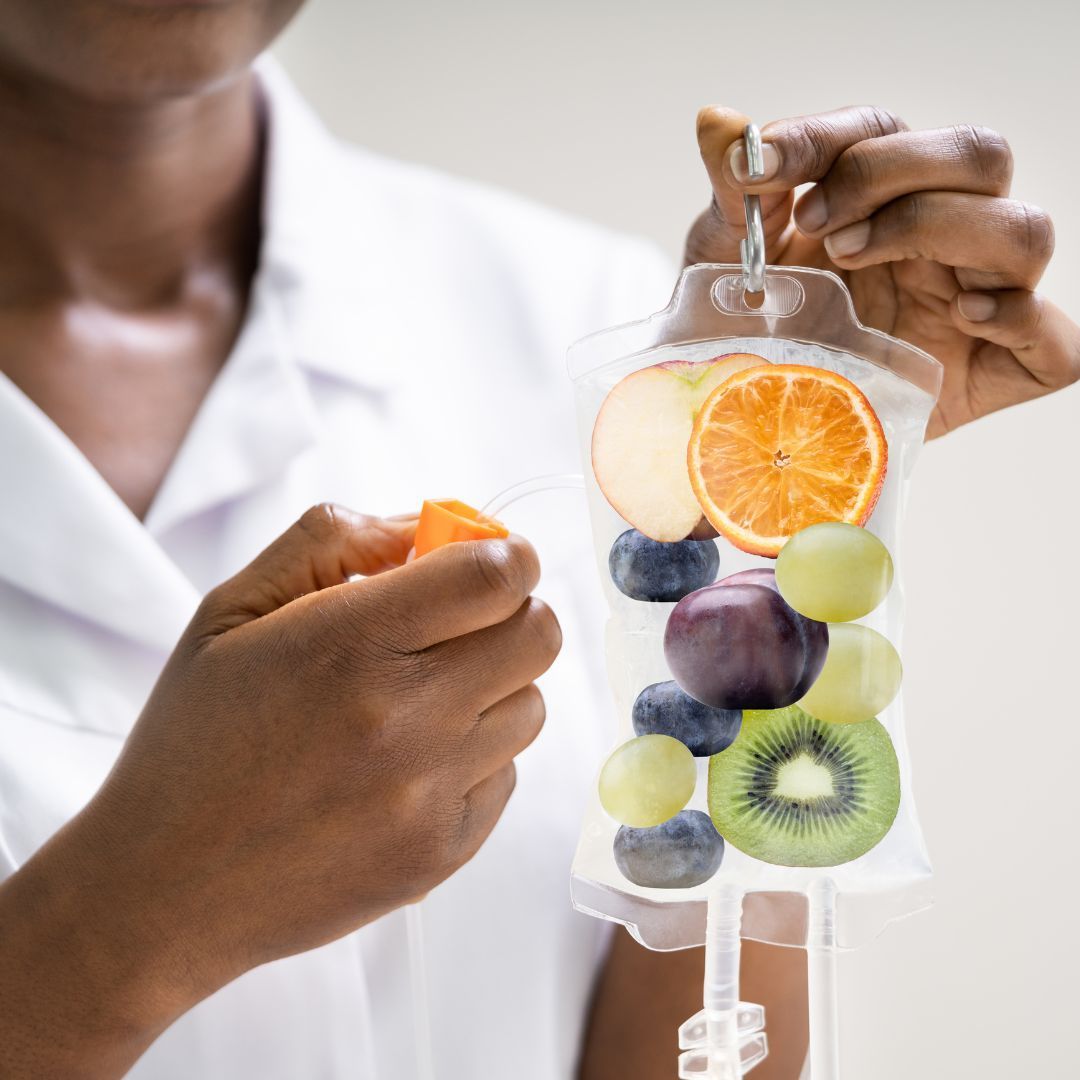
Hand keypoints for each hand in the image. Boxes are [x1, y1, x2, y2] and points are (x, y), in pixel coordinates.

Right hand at [0, 505, 559, 1077]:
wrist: (163, 888)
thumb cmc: (194, 735)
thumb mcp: (232, 608)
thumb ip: (331, 540)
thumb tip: (425, 525)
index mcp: (351, 642)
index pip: (499, 575)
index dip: (508, 555)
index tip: (487, 561)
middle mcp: (407, 718)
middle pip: (539, 634)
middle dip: (513, 612)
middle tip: (463, 622)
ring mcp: (430, 794)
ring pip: (531, 705)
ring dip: (494, 688)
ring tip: (422, 701)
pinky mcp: (443, 853)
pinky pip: (507, 775)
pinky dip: (475, 757)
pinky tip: (408, 765)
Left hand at [686, 105, 1079, 436]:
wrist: (744, 421)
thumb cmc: (746, 334)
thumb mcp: (723, 261)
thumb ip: (732, 190)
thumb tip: (718, 121)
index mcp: (878, 201)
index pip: (884, 132)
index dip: (827, 140)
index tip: (761, 170)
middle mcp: (937, 240)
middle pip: (977, 156)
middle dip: (892, 174)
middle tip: (818, 227)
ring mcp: (973, 300)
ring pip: (1023, 230)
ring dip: (945, 229)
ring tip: (857, 265)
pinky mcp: (994, 370)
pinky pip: (1059, 339)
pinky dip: (1024, 319)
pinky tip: (962, 317)